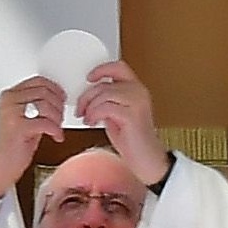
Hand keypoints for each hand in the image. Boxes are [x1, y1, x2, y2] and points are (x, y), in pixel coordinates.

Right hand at [0, 75, 67, 201]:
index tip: (62, 97)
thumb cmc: (15, 145)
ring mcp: (12, 113)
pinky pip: (46, 123)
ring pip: (46, 105)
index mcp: (9, 95)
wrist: (2, 166)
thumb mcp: (25, 118)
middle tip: (61, 117)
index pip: (37, 81)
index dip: (54, 88)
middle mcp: (9, 101)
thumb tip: (56, 97)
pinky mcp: (18, 127)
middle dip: (58, 105)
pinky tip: (56, 136)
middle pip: (44, 92)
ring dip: (58, 118)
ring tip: (57, 128)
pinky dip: (56, 130)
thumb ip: (36, 105)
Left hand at [74, 60, 165, 186]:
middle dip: (87, 96)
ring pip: (104, 94)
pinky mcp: (131, 115)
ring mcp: (137, 103)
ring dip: (90, 107)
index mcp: (137, 89)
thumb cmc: (133, 141)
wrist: (146, 160)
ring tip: (87, 118)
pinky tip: (92, 123)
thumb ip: (109, 101)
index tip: (89, 78)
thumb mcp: (117, 114)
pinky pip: (105, 107)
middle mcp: (139, 92)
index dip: (102, 69)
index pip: (119, 68)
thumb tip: (90, 95)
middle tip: (81, 109)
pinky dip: (94, 114)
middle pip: (106, 84)